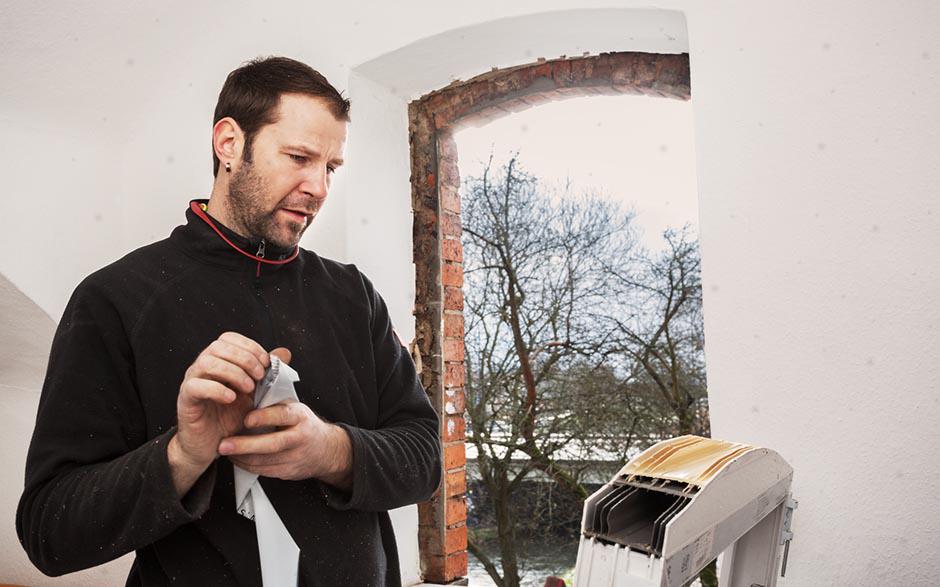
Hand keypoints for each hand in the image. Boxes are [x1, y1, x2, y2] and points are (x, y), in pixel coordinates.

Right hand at [168, 332, 290, 494]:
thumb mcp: (255, 393)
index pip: (228, 338)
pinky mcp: (186, 400)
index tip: (266, 362)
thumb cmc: (231, 417)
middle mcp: (202, 368)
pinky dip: (217, 389)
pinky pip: (196, 386)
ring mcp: (192, 382)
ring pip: (206, 362)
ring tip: (248, 387)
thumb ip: (268, 373)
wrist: (213, 445)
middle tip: (260, 376)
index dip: (249, 346)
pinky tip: (232, 399)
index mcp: (217, 361)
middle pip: (218, 346)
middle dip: (244, 358)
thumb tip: (285, 352)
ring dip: (232, 372)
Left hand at [219, 401, 352, 488]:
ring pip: (264, 461)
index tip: (246, 419)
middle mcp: (300, 438)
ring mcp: (295, 457)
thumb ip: (273, 404)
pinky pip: (263, 471)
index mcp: (300, 417)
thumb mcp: (294, 408)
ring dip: (240, 457)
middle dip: (245, 445)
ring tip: (224, 449)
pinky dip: (246, 465)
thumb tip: (246, 394)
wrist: (326, 449)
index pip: (282, 416)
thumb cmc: (303, 424)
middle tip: (223, 445)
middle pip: (272, 444)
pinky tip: (235, 458)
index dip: (264, 418)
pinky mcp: (288, 472)